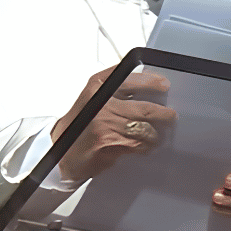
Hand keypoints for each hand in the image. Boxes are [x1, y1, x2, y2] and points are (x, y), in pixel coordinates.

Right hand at [50, 66, 174, 183]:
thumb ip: (116, 90)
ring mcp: (105, 122)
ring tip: (156, 135)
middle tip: (171, 115)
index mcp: (97, 86)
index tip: (164, 85)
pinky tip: (143, 146)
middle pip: (144, 108)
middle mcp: (101, 102)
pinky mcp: (108, 142)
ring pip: (144, 129)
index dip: (151, 82)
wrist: (60, 151)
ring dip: (154, 134)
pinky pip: (137, 144)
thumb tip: (148, 88)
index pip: (131, 79)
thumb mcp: (93, 98)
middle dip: (163, 114)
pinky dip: (144, 146)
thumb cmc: (79, 125)